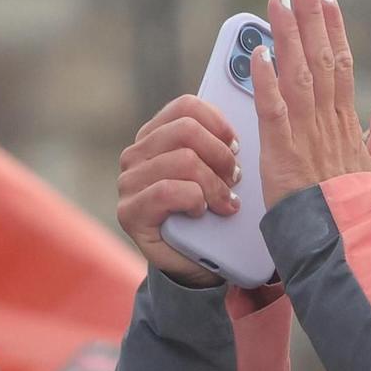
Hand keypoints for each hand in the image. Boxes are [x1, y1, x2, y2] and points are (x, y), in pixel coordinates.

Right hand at [116, 95, 243, 287]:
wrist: (194, 263)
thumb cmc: (208, 212)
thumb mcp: (213, 172)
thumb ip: (216, 145)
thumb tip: (242, 122)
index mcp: (155, 136)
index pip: (185, 107)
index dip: (218, 122)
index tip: (237, 144)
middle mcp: (136, 155)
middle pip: (186, 130)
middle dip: (220, 155)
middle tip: (236, 178)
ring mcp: (128, 183)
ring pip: (182, 160)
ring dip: (214, 183)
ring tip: (226, 201)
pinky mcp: (129, 212)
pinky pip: (167, 191)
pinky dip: (194, 200)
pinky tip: (202, 212)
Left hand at [251, 0, 370, 211]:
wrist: (352, 248)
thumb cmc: (363, 213)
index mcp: (348, 125)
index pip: (341, 64)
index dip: (332, 27)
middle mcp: (329, 123)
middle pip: (320, 58)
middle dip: (310, 15)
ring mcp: (307, 137)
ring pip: (297, 74)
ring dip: (287, 34)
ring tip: (278, 0)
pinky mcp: (283, 155)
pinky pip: (273, 110)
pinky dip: (265, 81)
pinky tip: (257, 53)